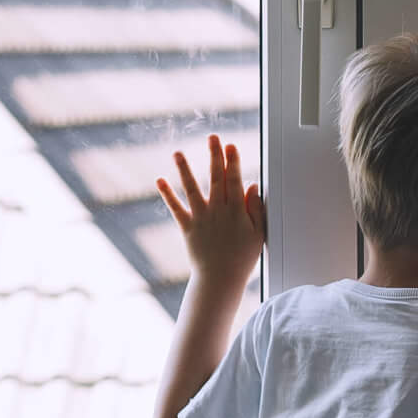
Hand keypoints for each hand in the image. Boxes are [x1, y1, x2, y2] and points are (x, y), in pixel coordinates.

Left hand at [158, 135, 266, 288]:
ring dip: (184, 169)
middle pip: (216, 178)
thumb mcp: (258, 233)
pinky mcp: (187, 227)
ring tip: (178, 153)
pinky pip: (176, 208)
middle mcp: (217, 211)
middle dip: (215, 156)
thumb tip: (252, 185)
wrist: (220, 279)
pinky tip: (160, 180)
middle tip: (213, 137)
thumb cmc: (242, 258)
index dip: (233, 162)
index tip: (231, 146)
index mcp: (236, 211)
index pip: (235, 180)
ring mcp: (201, 218)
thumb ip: (255, 208)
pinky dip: (167, 194)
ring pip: (192, 188)